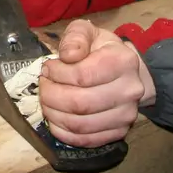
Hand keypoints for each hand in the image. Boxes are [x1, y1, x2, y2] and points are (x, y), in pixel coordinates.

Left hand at [38, 19, 155, 147]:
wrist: (126, 72)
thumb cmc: (101, 50)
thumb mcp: (88, 32)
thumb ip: (76, 37)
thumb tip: (68, 55)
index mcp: (123, 61)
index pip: (83, 75)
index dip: (58, 74)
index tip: (47, 68)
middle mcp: (130, 91)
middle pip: (80, 103)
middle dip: (51, 95)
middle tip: (43, 85)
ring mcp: (126, 115)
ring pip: (80, 125)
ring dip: (54, 114)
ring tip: (46, 100)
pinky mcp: (119, 132)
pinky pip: (85, 140)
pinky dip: (64, 133)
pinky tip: (55, 118)